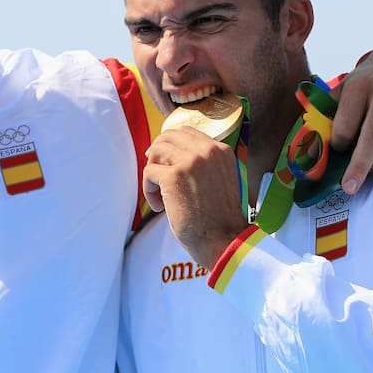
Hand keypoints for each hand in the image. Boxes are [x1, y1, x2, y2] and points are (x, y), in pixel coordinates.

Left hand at [143, 127, 248, 267]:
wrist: (223, 240)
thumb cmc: (218, 217)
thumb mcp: (219, 179)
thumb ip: (202, 164)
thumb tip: (167, 153)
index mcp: (220, 150)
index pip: (186, 132)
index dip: (170, 144)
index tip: (163, 161)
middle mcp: (207, 150)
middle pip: (168, 137)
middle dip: (157, 155)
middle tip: (156, 176)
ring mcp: (190, 161)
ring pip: (155, 152)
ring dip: (152, 173)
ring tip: (159, 195)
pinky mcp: (173, 176)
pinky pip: (149, 172)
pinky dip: (149, 190)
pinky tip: (159, 206)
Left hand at [330, 47, 372, 193]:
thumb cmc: (367, 82)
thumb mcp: (344, 89)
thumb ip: (325, 116)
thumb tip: (310, 152)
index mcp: (360, 86)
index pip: (346, 124)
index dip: (338, 142)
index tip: (336, 149)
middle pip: (372, 137)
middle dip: (359, 165)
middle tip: (349, 187)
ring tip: (366, 173)